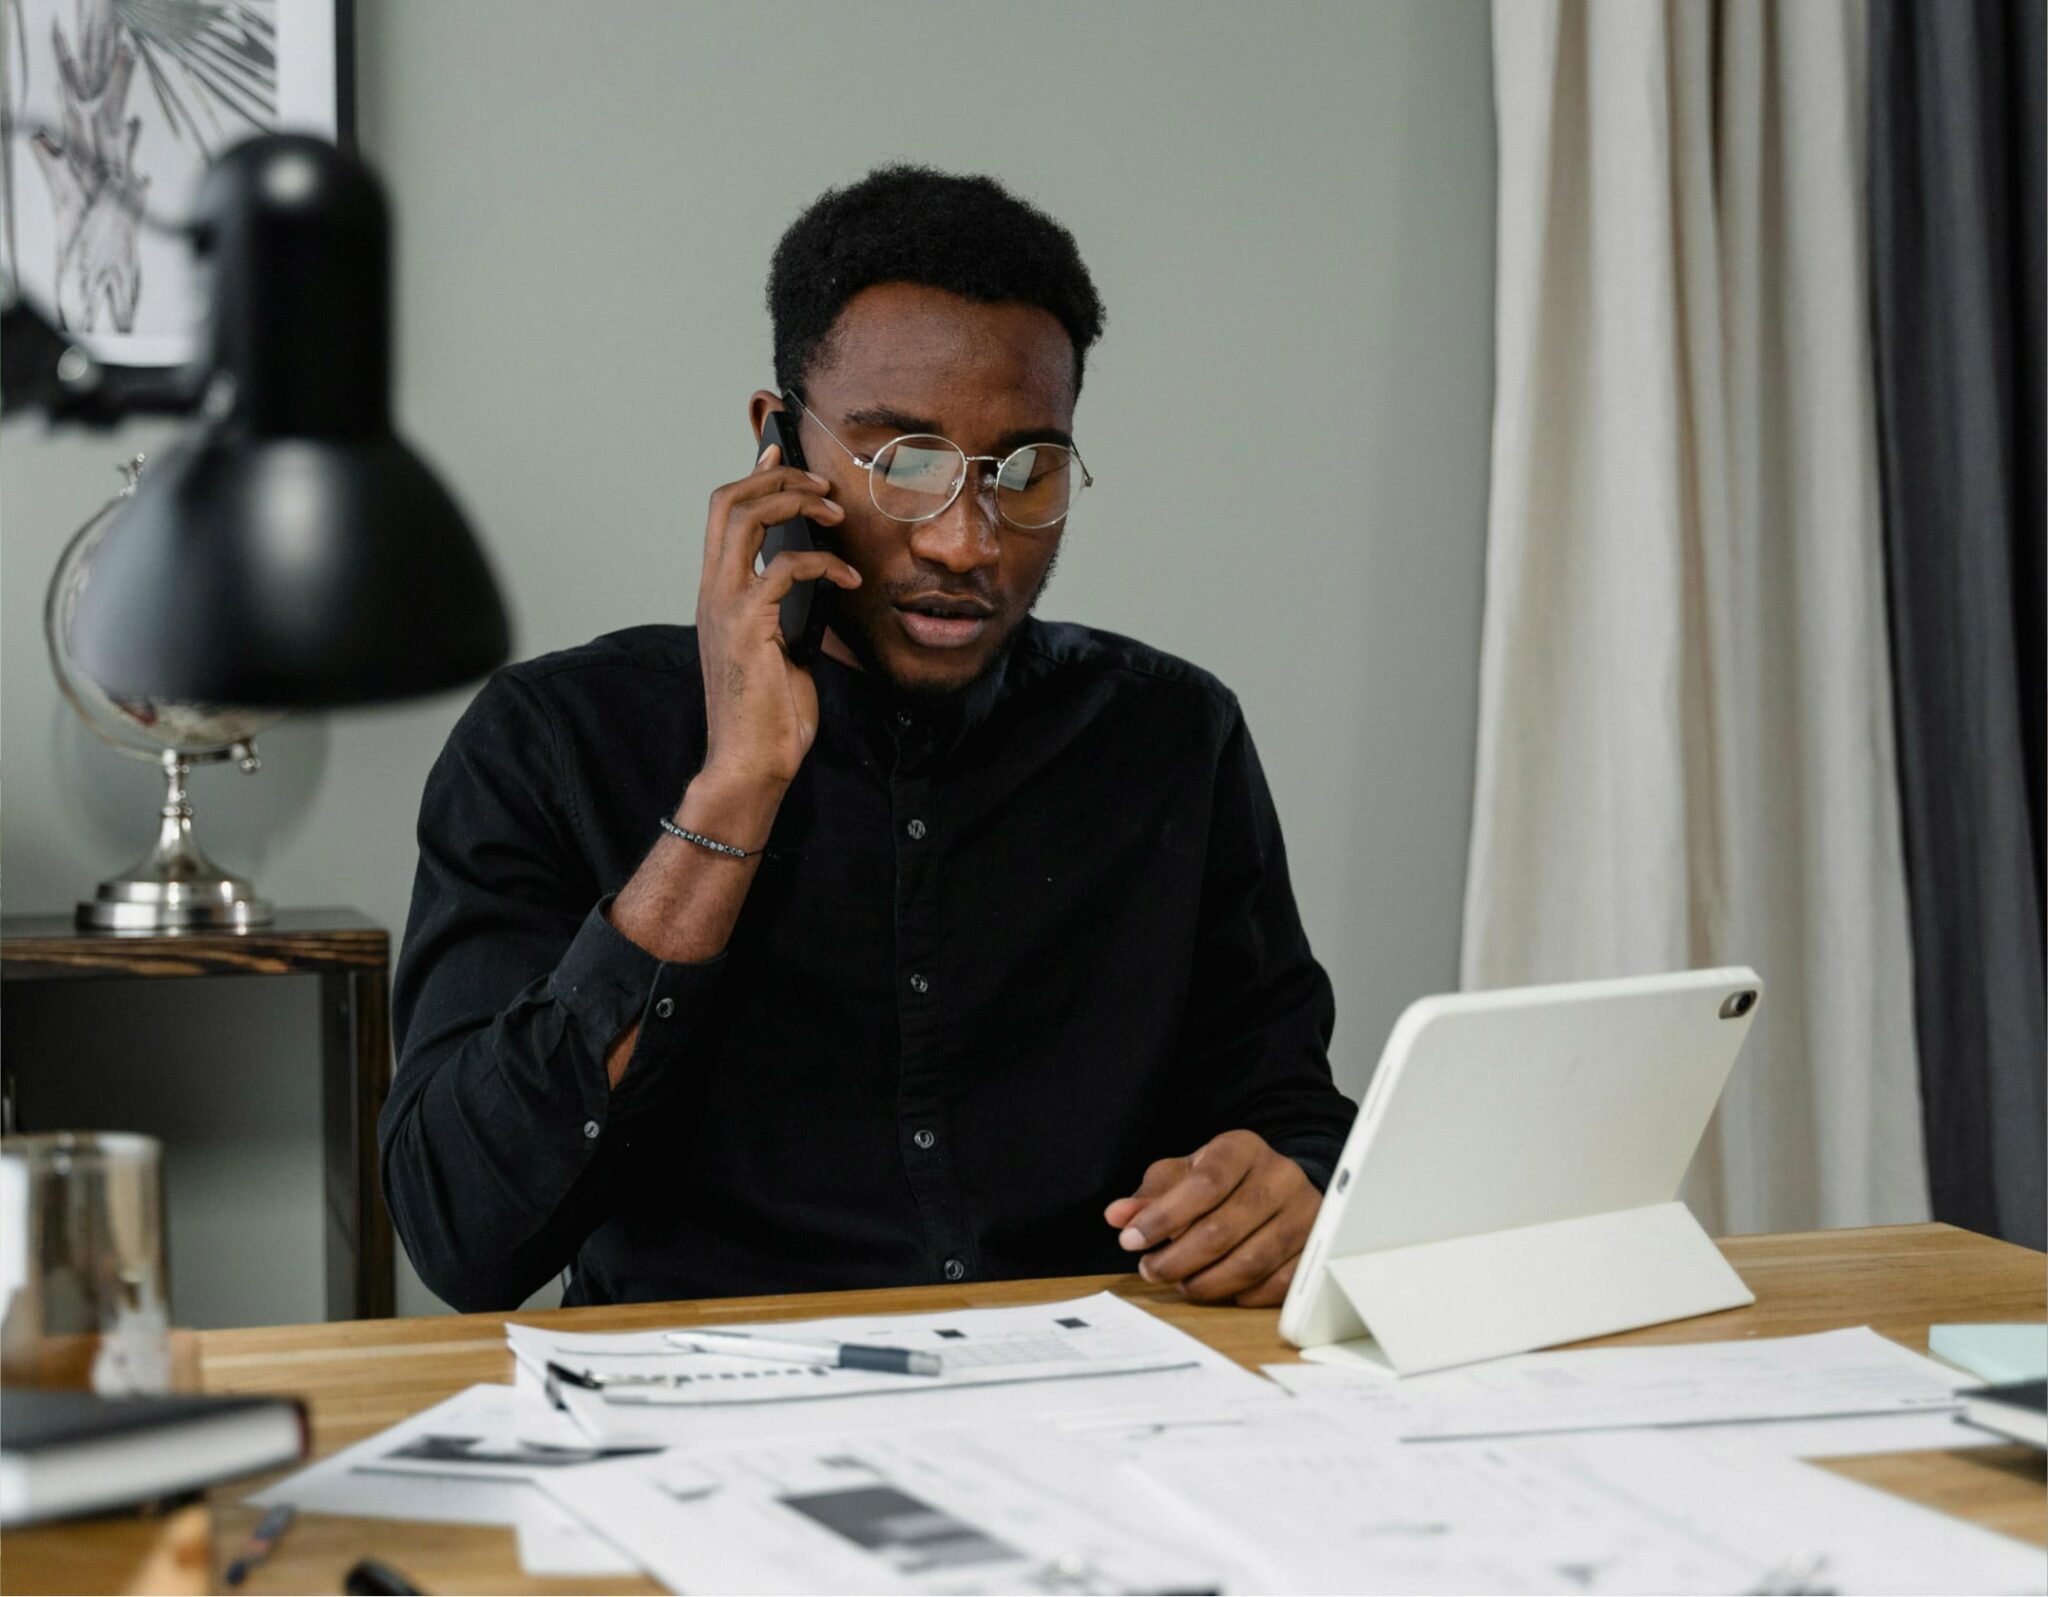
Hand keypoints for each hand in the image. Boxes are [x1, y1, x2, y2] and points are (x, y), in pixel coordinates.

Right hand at [695, 442, 862, 790]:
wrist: (752, 761)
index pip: (723, 512)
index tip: (782, 452)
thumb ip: (787, 608)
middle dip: (776, 476)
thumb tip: (816, 578)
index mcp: (718, 592)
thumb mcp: (782, 646)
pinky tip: (851, 581)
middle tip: (822, 485)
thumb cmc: (770, 712)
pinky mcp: (747, 626)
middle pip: (727, 500)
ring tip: (835, 512)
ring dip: (793, 502)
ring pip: (744, 518)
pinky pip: (785, 569)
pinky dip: (825, 564)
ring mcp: (724, 606)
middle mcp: (713, 590)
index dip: (753, 475)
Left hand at [1103, 1129, 1319, 1306]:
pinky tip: (1221, 1288)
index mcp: (1243, 1148)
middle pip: (1224, 1228)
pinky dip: (1244, 1294)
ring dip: (1207, 1281)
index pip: (1204, 1184)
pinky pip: (1278, 1284)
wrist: (1279, 1184)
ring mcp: (1305, 1214)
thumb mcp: (1184, 1174)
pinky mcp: (1316, 1248)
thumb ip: (1150, 1194)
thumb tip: (1118, 1215)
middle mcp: (1281, 1176)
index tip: (1131, 1240)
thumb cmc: (1223, 1179)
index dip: (1164, 1217)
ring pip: (1251, 1261)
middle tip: (1150, 1270)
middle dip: (1178, 1258)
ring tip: (1181, 1282)